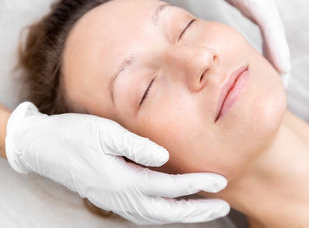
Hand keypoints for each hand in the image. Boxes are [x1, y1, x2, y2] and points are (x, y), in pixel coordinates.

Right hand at [5, 102, 228, 224]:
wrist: (43, 148)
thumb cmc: (74, 135)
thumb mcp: (105, 132)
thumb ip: (137, 146)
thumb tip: (165, 157)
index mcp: (123, 181)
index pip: (169, 187)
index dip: (197, 184)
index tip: (220, 181)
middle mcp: (121, 198)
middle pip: (168, 212)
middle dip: (198, 211)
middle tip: (223, 208)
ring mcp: (116, 202)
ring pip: (157, 217)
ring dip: (184, 215)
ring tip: (206, 210)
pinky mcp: (112, 199)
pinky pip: (145, 214)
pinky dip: (165, 214)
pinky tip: (175, 208)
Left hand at [179, 0, 290, 85]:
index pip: (270, 24)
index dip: (278, 46)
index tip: (284, 69)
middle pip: (276, 32)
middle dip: (282, 58)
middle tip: (284, 85)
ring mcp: (257, 0)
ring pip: (273, 32)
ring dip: (277, 55)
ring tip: (279, 80)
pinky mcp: (250, 3)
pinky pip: (265, 30)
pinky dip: (268, 46)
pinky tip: (264, 60)